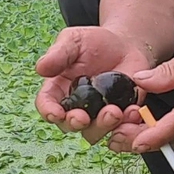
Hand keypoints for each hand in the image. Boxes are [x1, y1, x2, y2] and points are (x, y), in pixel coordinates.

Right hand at [34, 26, 154, 145]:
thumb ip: (58, 54)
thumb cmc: (93, 42)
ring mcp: (97, 115)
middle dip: (75, 124)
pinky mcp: (120, 117)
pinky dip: (127, 124)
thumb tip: (40, 68)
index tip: (55, 114)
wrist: (124, 45)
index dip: (48, 112)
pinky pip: (121, 128)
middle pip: (69, 125)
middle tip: (83, 118)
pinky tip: (133, 111)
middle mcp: (75, 108)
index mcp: (57, 90)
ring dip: (102, 126)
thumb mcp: (74, 40)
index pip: (46, 105)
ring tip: (114, 112)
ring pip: (94, 132)